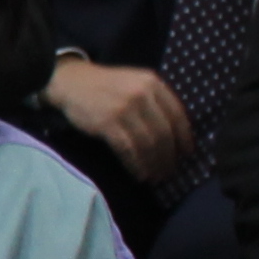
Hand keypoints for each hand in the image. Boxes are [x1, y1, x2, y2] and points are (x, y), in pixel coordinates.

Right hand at [43, 60, 193, 187]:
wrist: (71, 82)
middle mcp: (142, 95)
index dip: (184, 138)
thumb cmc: (105, 85)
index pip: (177, 115)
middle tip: (169, 172)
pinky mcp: (108, 123)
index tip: (186, 154)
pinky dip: (136, 165)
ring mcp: (125, 109)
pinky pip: (128, 150)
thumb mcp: (135, 82)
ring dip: (153, 165)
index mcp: (153, 83)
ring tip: (155, 177)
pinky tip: (140, 174)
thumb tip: (174, 133)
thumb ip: (154, 100)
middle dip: (168, 157)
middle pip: (164, 133)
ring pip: (148, 144)